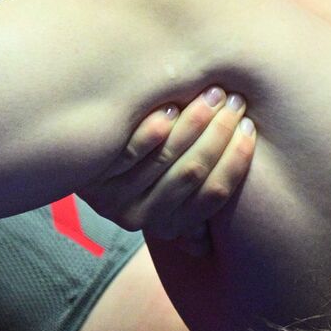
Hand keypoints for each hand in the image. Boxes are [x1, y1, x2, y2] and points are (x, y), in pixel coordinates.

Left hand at [78, 86, 256, 255]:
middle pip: (191, 174)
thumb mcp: (171, 197)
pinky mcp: (92, 177)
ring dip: (192, 124)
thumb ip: (199, 196)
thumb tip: (212, 236)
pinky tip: (169, 107)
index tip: (251, 128)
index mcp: (169, 225)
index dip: (236, 160)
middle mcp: (142, 218)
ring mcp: (113, 199)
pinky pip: (128, 154)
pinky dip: (151, 132)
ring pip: (164, 161)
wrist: (79, 163)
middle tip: (234, 102)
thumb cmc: (145, 175)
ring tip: (212, 94)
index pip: (214, 194)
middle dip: (219, 135)